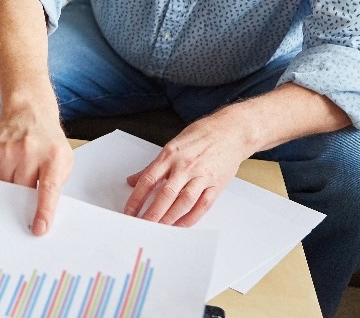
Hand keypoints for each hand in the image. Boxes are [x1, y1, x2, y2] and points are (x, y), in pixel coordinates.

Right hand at [0, 108, 72, 235]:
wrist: (29, 111)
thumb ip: (55, 185)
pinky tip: (8, 169)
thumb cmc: (48, 140)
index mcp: (54, 157)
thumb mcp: (64, 160)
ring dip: (10, 189)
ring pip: (4, 187)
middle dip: (23, 200)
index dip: (43, 212)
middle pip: (21, 191)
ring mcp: (9, 150)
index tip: (39, 228)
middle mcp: (30, 152)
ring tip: (20, 173)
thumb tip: (43, 212)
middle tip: (26, 200)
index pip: (48, 190)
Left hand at [123, 109, 251, 226]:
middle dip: (152, 213)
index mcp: (169, 155)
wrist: (231, 131)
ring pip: (184, 201)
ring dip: (170, 218)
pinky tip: (180, 224)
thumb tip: (133, 180)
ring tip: (159, 228)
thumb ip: (153, 166)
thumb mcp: (172, 146)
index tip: (129, 212)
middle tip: (142, 226)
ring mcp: (201, 176)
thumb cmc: (201, 136)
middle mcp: (184, 166)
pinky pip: (203, 205)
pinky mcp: (216, 184)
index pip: (148, 180)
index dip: (136, 199)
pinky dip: (191, 217)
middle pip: (165, 194)